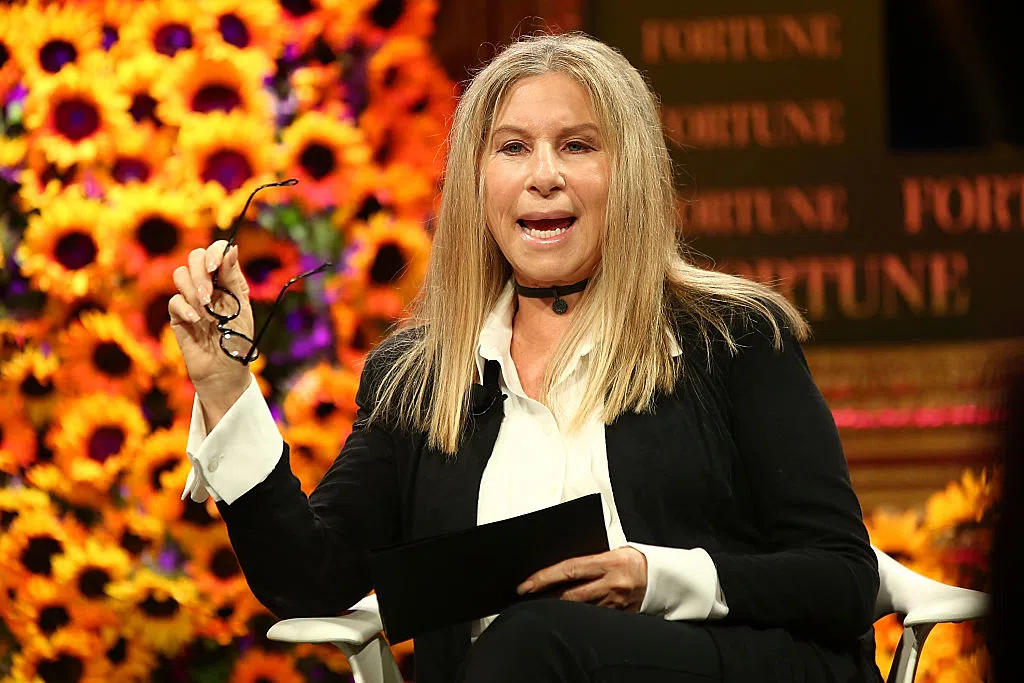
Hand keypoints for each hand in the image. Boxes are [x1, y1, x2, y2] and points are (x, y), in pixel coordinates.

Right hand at [168, 241, 251, 413]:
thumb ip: (233, 278)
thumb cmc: (238, 339)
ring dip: (193, 291)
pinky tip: (196, 322)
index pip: (215, 252)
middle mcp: (208, 285)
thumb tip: (231, 248)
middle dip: (200, 273)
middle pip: (194, 258)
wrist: (225, 370)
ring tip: (206, 312)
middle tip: (209, 296)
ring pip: (180, 275)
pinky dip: (185, 309)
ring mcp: (191, 299)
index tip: (214, 266)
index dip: (213, 252)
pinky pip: (174, 300)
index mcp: (227, 280)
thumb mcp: (241, 307)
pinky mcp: (178, 315)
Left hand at [517, 547, 647, 611]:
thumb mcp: (614, 551)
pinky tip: (566, 614)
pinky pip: (593, 617)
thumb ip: (591, 560)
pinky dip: (578, 615)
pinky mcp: (619, 616)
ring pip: (579, 609)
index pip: (569, 569)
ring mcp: (615, 603)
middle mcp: (611, 584)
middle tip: (526, 596)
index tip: (527, 583)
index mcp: (609, 563)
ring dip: (559, 607)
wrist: (665, 578)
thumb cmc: (636, 560)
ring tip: (540, 604)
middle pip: (570, 594)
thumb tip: (564, 567)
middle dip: (545, 596)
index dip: (545, 577)